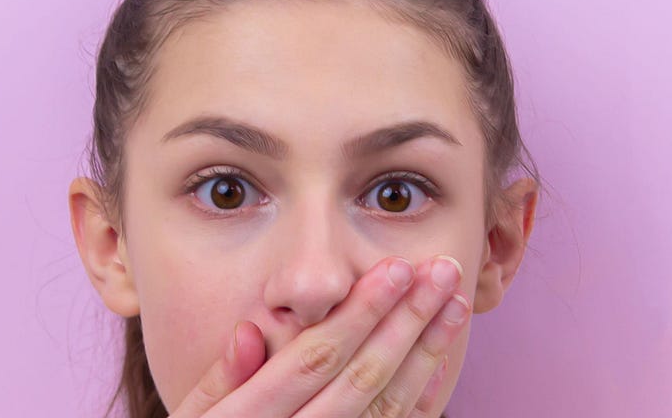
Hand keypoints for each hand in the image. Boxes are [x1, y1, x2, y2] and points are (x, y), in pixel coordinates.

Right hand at [171, 255, 469, 416]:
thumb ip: (217, 382)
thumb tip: (247, 331)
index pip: (316, 360)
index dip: (359, 313)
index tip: (396, 268)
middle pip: (362, 378)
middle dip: (407, 320)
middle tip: (443, 271)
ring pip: (387, 407)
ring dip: (426, 352)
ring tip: (454, 304)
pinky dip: (423, 401)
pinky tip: (439, 362)